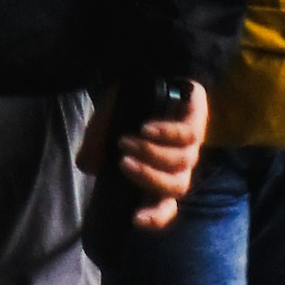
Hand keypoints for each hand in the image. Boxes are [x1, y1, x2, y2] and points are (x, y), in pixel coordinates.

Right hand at [82, 81, 209, 230]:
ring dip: (151, 154)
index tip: (135, 219)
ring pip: (182, 163)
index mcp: (160, 172)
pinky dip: (166, 135)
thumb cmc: (124, 105)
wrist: (142, 65)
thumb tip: (87, 166)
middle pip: (178, 187)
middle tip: (123, 164)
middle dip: (150, 179)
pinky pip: (188, 136)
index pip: (166, 205)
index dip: (156, 217)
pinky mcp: (197, 119)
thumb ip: (96, 149)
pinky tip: (147, 128)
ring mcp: (191, 142)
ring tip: (127, 140)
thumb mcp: (104, 129)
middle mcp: (179, 162)